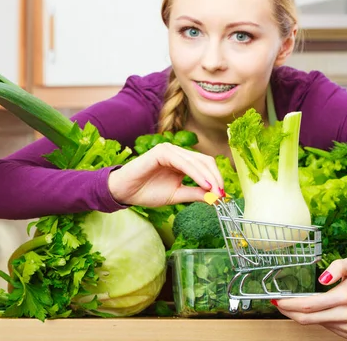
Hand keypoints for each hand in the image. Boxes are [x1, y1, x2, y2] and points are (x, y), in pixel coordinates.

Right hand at [108, 143, 223, 206]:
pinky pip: (184, 162)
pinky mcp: (161, 151)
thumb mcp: (177, 195)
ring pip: (197, 161)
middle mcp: (178, 152)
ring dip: (209, 176)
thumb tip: (216, 197)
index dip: (217, 178)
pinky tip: (204, 184)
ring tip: (215, 191)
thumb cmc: (147, 192)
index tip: (223, 195)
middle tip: (222, 194)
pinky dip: (196, 173)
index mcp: (182, 161)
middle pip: (205, 161)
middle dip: (216, 178)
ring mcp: (169, 150)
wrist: (124, 192)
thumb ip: (195, 193)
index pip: (206, 165)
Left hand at [273, 257, 346, 338]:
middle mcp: (345, 315)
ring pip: (315, 323)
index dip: (290, 304)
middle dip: (289, 311)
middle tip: (278, 303)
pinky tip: (315, 309)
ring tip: (293, 304)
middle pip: (307, 318)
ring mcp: (346, 327)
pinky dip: (315, 318)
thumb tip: (321, 279)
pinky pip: (325, 326)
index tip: (277, 300)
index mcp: (343, 298)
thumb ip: (336, 267)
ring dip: (300, 315)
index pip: (309, 305)